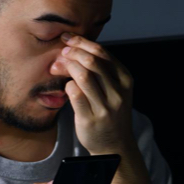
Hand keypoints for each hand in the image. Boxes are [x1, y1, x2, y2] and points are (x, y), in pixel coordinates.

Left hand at [51, 33, 136, 155]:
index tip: (68, 38)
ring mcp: (105, 106)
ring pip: (83, 75)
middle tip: (62, 52)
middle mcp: (118, 92)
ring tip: (58, 66)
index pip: (102, 52)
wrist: (115, 145)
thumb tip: (74, 47)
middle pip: (92, 61)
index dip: (82, 42)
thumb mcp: (115, 89)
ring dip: (68, 66)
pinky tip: (66, 86)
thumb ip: (101, 70)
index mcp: (125, 79)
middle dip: (73, 52)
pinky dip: (67, 85)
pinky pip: (74, 94)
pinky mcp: (90, 118)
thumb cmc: (111, 112)